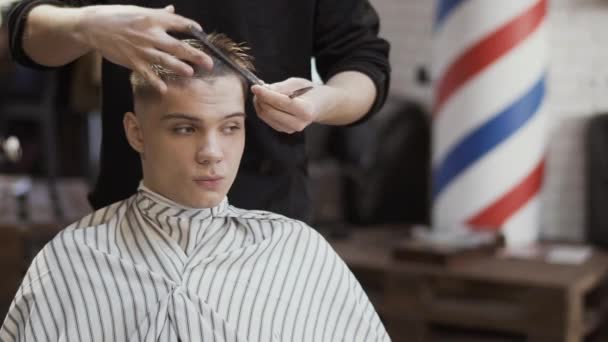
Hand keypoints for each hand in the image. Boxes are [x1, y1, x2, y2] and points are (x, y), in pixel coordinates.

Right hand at [76, 4, 212, 92]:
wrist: (93, 26)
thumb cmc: (117, 17)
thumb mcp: (139, 11)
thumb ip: (159, 14)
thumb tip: (173, 10)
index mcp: (153, 19)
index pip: (179, 22)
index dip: (192, 27)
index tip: (201, 32)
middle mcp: (150, 34)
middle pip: (178, 45)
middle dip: (195, 55)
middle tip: (209, 63)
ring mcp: (142, 49)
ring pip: (165, 60)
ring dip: (179, 67)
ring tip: (191, 73)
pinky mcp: (132, 61)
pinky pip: (147, 73)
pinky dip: (155, 81)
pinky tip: (164, 89)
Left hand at [252, 78, 340, 133]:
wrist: (319, 105)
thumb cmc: (309, 91)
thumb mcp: (298, 83)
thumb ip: (281, 87)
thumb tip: (263, 88)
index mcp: (306, 110)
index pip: (281, 103)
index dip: (266, 94)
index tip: (255, 86)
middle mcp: (299, 123)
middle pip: (270, 111)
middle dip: (260, 98)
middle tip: (257, 87)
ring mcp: (291, 129)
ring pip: (266, 116)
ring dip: (259, 103)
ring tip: (262, 92)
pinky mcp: (284, 130)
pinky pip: (267, 119)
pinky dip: (262, 108)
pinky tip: (266, 100)